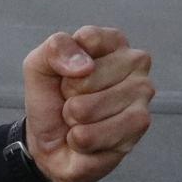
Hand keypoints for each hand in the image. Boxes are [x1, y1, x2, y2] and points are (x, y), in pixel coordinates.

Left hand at [21, 26, 153, 181]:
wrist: (50, 142)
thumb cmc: (52, 99)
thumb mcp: (39, 66)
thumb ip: (55, 49)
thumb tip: (84, 66)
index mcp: (113, 42)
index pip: (89, 39)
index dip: (65, 62)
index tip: (65, 73)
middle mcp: (135, 63)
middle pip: (87, 77)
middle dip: (69, 95)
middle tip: (73, 100)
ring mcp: (142, 94)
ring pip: (87, 109)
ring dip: (73, 120)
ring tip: (80, 119)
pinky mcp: (140, 126)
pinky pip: (91, 135)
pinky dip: (78, 140)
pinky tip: (87, 138)